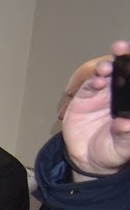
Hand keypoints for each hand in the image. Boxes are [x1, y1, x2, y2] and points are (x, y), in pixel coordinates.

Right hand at [60, 40, 129, 177]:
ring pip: (107, 73)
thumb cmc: (112, 151)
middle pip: (124, 71)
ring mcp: (103, 94)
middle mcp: (120, 94)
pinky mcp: (85, 97)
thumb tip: (125, 124)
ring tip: (106, 69)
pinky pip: (89, 84)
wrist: (87, 159)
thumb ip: (125, 136)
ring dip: (108, 67)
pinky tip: (96, 82)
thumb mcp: (123, 148)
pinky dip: (92, 81)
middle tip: (121, 49)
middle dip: (124, 58)